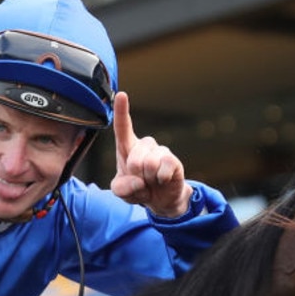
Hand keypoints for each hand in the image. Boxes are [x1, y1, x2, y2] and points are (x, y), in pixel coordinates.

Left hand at [110, 91, 192, 217]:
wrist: (160, 200)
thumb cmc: (138, 189)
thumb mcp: (121, 191)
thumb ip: (121, 188)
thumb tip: (137, 181)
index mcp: (127, 148)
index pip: (123, 127)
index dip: (121, 111)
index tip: (122, 95)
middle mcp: (144, 145)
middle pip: (134, 160)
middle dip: (136, 176)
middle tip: (141, 180)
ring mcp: (160, 151)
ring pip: (149, 165)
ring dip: (148, 180)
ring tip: (151, 181)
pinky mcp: (173, 160)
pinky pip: (164, 168)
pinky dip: (161, 180)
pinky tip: (162, 180)